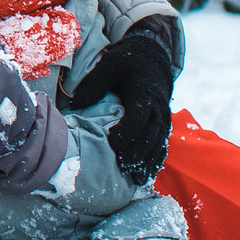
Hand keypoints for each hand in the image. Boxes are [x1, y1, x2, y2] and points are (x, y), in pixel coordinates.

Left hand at [62, 22, 175, 184]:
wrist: (151, 60)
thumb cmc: (126, 63)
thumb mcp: (109, 66)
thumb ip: (94, 84)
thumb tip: (76, 104)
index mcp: (143, 94)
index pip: (138, 118)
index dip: (127, 132)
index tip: (112, 142)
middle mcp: (157, 110)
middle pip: (150, 137)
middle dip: (136, 153)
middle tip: (121, 167)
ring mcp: (163, 120)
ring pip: (158, 145)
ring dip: (148, 163)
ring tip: (135, 179)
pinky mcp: (163, 126)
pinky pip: (163, 147)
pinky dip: (155, 162)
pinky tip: (145, 175)